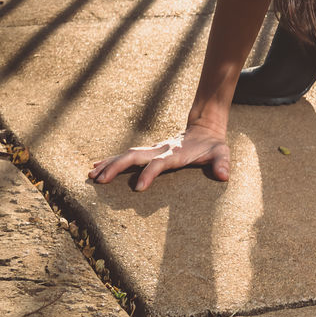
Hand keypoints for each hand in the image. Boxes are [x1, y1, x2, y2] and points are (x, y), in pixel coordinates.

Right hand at [88, 123, 229, 191]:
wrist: (205, 127)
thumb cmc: (213, 145)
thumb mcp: (221, 152)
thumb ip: (222, 162)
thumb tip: (224, 175)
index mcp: (175, 153)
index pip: (159, 163)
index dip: (149, 174)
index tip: (137, 188)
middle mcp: (161, 149)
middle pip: (135, 155)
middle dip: (116, 167)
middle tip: (98, 180)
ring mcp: (153, 148)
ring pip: (127, 154)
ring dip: (109, 164)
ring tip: (91, 174)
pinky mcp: (149, 151)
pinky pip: (127, 156)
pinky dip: (111, 160)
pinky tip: (97, 167)